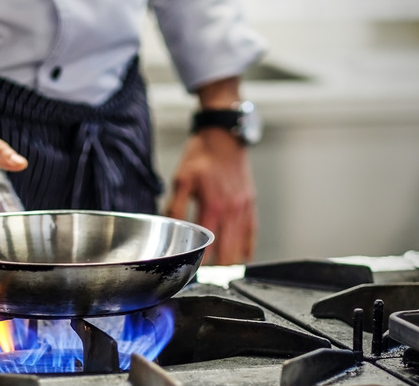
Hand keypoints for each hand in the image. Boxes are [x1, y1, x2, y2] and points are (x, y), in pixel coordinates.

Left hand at [163, 128, 256, 264]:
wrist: (224, 137)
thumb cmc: (202, 156)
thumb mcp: (181, 179)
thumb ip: (175, 206)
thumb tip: (167, 227)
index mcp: (213, 206)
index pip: (208, 245)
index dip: (202, 263)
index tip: (194, 274)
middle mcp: (232, 211)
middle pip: (228, 253)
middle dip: (218, 270)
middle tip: (207, 280)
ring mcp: (244, 209)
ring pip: (242, 246)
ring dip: (232, 262)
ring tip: (220, 275)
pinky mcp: (251, 204)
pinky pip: (251, 234)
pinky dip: (245, 248)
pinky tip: (239, 258)